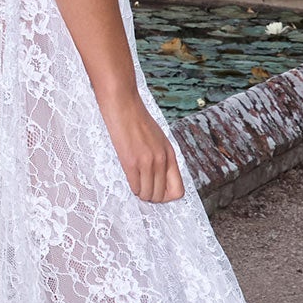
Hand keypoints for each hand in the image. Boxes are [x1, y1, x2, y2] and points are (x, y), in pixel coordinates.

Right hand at [98, 87, 183, 202]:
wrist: (123, 106)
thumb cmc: (138, 121)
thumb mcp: (158, 140)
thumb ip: (162, 158)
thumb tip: (160, 178)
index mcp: (170, 155)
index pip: (178, 190)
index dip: (167, 196)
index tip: (157, 190)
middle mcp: (162, 160)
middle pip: (161, 195)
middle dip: (152, 196)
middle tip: (144, 189)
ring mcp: (147, 162)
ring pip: (148, 194)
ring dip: (141, 193)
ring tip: (136, 184)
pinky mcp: (131, 161)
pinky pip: (135, 186)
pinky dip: (133, 187)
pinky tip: (130, 179)